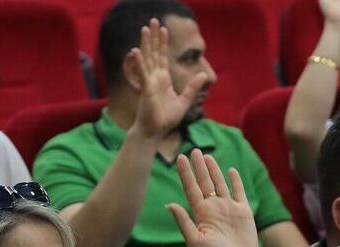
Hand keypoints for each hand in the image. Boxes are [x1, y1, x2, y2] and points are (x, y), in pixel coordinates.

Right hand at [129, 18, 208, 140]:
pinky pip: (142, 73)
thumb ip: (193, 87)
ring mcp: (149, 83)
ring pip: (147, 58)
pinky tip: (135, 50)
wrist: (155, 132)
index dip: (163, 43)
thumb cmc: (166, 120)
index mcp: (163, 80)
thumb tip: (204, 75)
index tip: (163, 30)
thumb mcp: (184, 101)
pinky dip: (139, 62)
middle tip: (153, 21)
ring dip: (146, 43)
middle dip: (154, 37)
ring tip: (145, 28)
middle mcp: (154, 78)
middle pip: (154, 53)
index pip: (162, 57)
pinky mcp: (146, 90)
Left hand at [167, 149, 259, 246]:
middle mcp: (213, 208)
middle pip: (204, 182)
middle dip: (198, 167)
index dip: (185, 173)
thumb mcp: (195, 240)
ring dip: (213, 170)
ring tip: (206, 156)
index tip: (180, 158)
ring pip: (219, 183)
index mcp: (200, 213)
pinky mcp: (243, 210)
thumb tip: (169, 204)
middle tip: (193, 150)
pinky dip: (235, 180)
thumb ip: (183, 222)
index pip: (191, 188)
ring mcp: (228, 208)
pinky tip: (230, 169)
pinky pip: (238, 191)